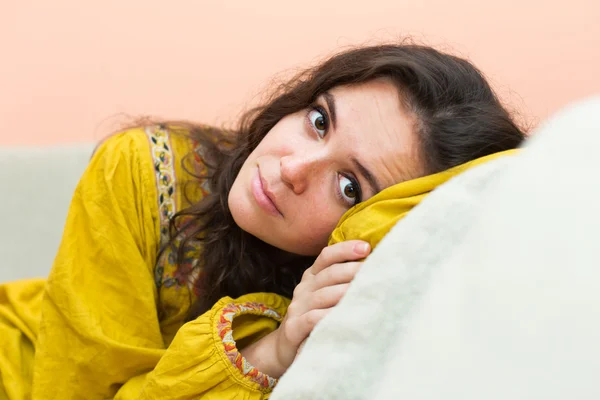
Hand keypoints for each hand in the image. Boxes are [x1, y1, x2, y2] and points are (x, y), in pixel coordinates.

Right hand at [242, 240, 369, 377]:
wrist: (285, 347)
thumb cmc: (314, 319)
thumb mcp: (325, 297)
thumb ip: (342, 283)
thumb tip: (375, 270)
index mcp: (312, 277)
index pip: (326, 256)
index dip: (345, 249)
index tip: (366, 247)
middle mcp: (304, 288)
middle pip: (328, 274)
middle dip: (351, 270)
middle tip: (373, 271)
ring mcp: (297, 308)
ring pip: (322, 295)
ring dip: (344, 292)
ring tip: (365, 292)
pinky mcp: (293, 328)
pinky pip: (311, 319)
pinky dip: (328, 316)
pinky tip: (345, 317)